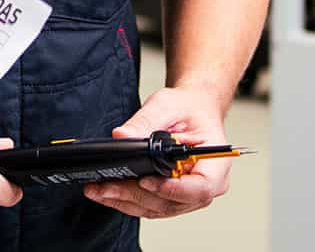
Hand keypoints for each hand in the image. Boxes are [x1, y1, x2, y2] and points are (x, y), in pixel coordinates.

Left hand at [82, 86, 232, 219]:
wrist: (191, 110)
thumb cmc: (189, 108)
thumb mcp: (168, 105)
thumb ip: (146, 121)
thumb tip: (123, 136)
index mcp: (216, 165)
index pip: (199, 188)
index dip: (172, 189)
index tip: (145, 180)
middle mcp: (205, 186)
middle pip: (171, 202)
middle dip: (135, 195)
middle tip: (106, 186)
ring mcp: (188, 196)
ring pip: (156, 208)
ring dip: (125, 201)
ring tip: (98, 190)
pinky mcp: (171, 198)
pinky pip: (149, 205)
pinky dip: (126, 200)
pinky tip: (106, 192)